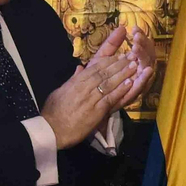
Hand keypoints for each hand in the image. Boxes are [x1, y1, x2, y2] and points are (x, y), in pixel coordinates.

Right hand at [41, 25, 154, 147]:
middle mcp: (84, 87)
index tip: (119, 55)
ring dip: (123, 73)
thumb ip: (72, 80)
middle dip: (119, 63)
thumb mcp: (60, 92)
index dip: (108, 60)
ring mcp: (91, 98)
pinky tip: (130, 83)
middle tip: (132, 55)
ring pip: (109, 82)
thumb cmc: (52, 112)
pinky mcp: (96, 110)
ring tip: (135, 65)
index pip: (94, 67)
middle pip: (104, 72)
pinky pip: (111, 97)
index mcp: (75, 82)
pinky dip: (121, 89)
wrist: (51, 130)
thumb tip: (79, 68)